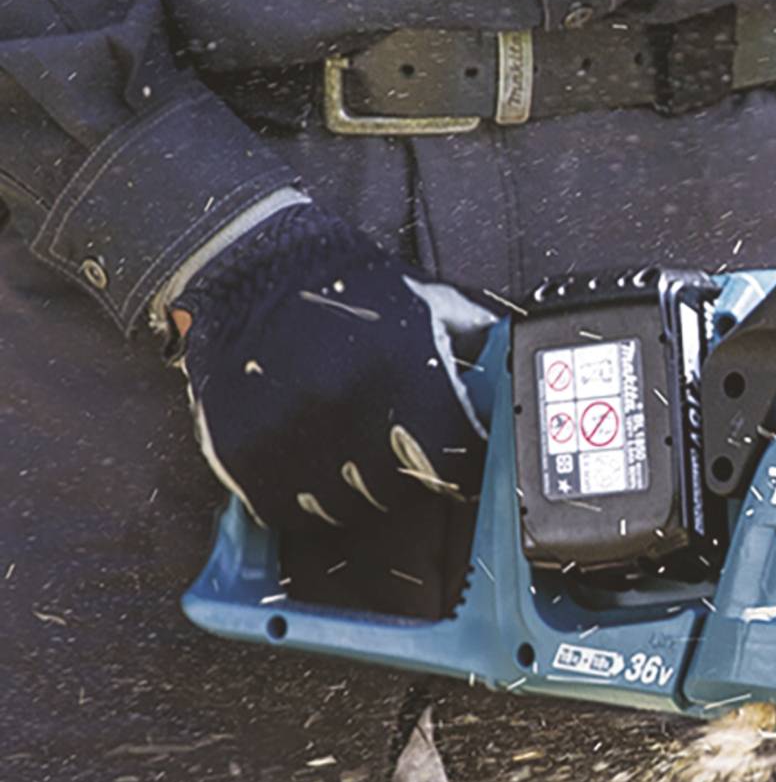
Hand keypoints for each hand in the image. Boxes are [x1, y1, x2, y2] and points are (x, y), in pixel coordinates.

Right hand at [172, 205, 492, 617]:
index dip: (461, 466)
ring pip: (347, 508)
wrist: (259, 270)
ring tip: (353, 448)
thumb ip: (487, 349)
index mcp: (404, 372)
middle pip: (400, 490)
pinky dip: (307, 498)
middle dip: (410, 475)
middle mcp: (344, 406)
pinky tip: (313, 458)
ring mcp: (288, 434)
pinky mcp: (241, 453)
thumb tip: (528, 383)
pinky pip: (291, 511)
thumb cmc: (363, 291)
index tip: (456, 460)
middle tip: (400, 447)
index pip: (454, 462)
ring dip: (358, 491)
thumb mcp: (439, 306)